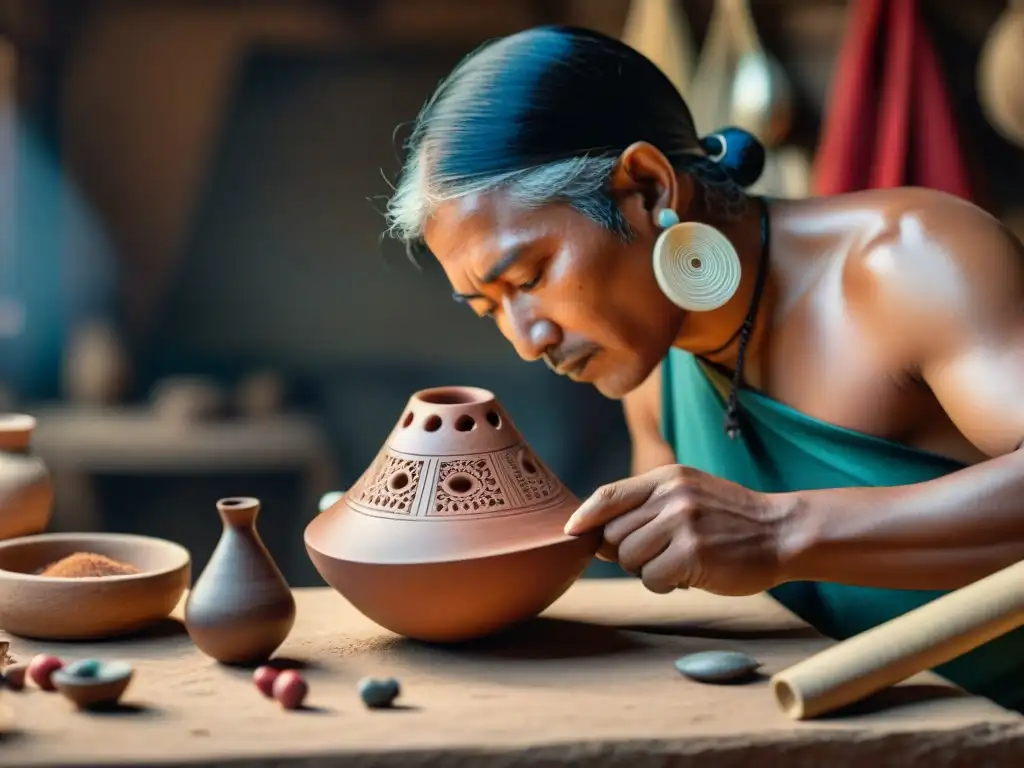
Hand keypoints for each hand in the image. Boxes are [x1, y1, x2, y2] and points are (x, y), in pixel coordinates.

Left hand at [563, 465, 792, 595]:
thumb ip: (646, 507)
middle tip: (661, 554)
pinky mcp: (693, 553)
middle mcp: (671, 496)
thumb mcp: (689, 494)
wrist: (782, 532)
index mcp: (667, 478)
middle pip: (613, 534)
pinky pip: (652, 578)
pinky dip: (666, 584)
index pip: (609, 495)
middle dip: (627, 553)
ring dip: (647, 570)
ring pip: (629, 558)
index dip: (585, 516)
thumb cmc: (730, 520)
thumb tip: (593, 534)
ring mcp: (682, 523)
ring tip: (678, 562)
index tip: (571, 531)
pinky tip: (690, 575)